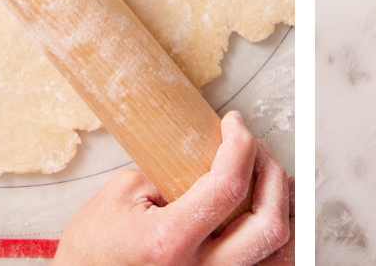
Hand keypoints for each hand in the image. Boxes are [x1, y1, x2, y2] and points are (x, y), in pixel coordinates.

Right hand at [54, 111, 291, 265]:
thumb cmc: (94, 249)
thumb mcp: (119, 195)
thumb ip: (169, 173)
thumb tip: (211, 155)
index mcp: (168, 242)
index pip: (227, 186)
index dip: (240, 144)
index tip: (235, 124)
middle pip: (268, 226)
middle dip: (272, 175)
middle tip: (257, 150)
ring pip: (278, 255)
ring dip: (282, 209)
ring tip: (268, 179)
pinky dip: (274, 239)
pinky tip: (264, 213)